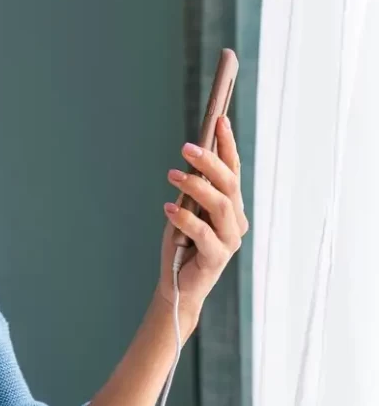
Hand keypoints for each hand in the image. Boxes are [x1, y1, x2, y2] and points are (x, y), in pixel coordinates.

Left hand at [156, 115, 249, 332]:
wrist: (177, 285)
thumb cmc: (182, 245)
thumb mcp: (185, 211)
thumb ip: (193, 191)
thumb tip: (192, 159)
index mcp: (231, 206)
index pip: (233, 170)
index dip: (227, 145)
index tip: (219, 120)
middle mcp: (235, 221)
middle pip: (229, 184)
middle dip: (209, 162)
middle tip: (186, 148)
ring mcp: (229, 240)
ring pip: (220, 205)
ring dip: (196, 187)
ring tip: (172, 175)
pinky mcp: (217, 258)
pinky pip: (204, 233)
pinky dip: (185, 219)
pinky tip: (169, 209)